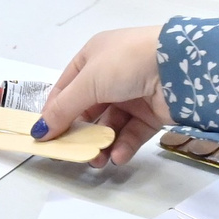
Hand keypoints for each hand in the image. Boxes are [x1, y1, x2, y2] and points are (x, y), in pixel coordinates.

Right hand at [34, 25, 171, 165]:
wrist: (180, 65)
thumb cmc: (126, 62)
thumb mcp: (88, 81)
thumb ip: (63, 109)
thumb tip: (38, 131)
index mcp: (93, 58)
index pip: (66, 88)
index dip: (54, 111)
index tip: (45, 136)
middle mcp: (111, 75)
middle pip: (87, 110)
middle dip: (79, 133)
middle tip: (72, 154)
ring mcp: (132, 94)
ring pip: (109, 125)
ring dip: (101, 144)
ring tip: (96, 160)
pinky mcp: (151, 113)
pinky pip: (131, 132)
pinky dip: (122, 146)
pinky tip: (117, 156)